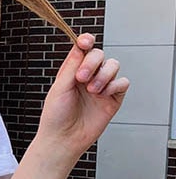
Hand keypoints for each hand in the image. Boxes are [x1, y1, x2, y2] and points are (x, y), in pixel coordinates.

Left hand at [37, 34, 129, 163]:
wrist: (64, 138)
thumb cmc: (56, 115)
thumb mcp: (60, 87)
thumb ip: (71, 66)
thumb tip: (79, 46)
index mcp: (71, 70)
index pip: (82, 50)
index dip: (86, 41)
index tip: (86, 41)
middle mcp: (87, 76)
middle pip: (99, 54)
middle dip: (92, 63)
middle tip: (81, 78)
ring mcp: (101, 86)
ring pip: (113, 66)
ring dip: (104, 75)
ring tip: (92, 90)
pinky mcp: (113, 98)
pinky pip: (123, 83)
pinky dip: (115, 85)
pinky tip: (103, 94)